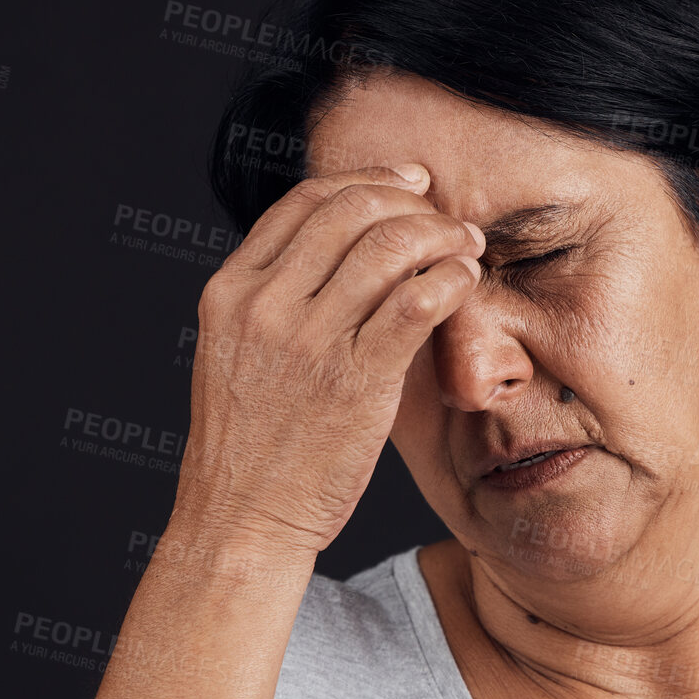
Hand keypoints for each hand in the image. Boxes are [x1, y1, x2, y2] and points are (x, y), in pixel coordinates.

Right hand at [170, 164, 482, 555]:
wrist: (243, 517)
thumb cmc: (254, 442)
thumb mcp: (241, 351)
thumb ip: (281, 298)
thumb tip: (352, 250)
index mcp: (231, 290)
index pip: (306, 200)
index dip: (367, 181)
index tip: (409, 185)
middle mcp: (265, 305)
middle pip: (352, 211)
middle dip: (414, 204)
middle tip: (450, 220)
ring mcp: (308, 341)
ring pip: (389, 246)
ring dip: (442, 236)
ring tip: (467, 248)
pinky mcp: (354, 380)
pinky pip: (416, 302)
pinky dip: (450, 279)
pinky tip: (465, 283)